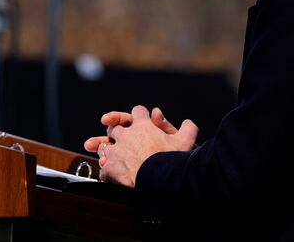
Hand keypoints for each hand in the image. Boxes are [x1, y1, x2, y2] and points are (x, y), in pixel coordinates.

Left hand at [83, 104, 197, 186]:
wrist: (159, 182)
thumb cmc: (171, 161)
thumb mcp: (185, 142)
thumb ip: (188, 129)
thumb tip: (188, 123)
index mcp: (143, 126)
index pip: (138, 111)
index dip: (140, 116)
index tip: (141, 121)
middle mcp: (126, 135)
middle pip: (116, 127)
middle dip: (119, 132)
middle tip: (124, 140)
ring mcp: (116, 151)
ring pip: (106, 146)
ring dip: (110, 151)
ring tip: (116, 158)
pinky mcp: (110, 168)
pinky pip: (104, 167)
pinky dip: (108, 170)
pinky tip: (113, 175)